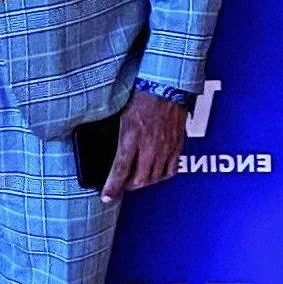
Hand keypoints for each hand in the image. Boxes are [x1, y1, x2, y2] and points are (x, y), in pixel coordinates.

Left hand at [100, 88, 186, 204]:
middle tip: (120, 187)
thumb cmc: (140, 97)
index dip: (112, 187)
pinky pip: (171, 169)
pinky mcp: (177, 145)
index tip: (106, 197)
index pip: (120, 170)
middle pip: (139, 179)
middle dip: (128, 187)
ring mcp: (165, 147)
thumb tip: (107, 153)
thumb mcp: (120, 116)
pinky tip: (155, 173)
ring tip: (135, 181)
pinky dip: (161, 176)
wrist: (165, 85)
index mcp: (131, 136)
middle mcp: (150, 145)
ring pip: (155, 177)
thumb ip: (116, 137)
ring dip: (144, 183)